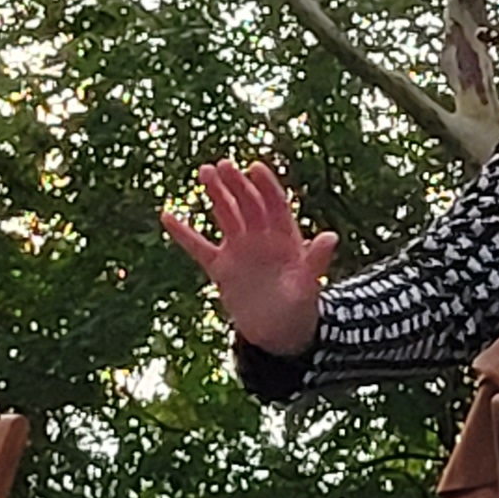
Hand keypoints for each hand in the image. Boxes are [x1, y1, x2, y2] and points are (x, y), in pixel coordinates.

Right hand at [161, 160, 335, 356]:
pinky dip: (183, 233)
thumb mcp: (310, 284)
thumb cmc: (301, 309)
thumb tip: (331, 236)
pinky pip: (198, 247)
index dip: (266, 186)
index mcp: (286, 240)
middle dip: (237, 184)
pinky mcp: (221, 268)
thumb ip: (317, 260)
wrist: (280, 333)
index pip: (275, 206)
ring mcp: (240, 251)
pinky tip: (167, 215)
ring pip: (226, 216)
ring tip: (204, 171)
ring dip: (216, 195)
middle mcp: (262, 240)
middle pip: (249, 205)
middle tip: (223, 164)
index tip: (255, 167)